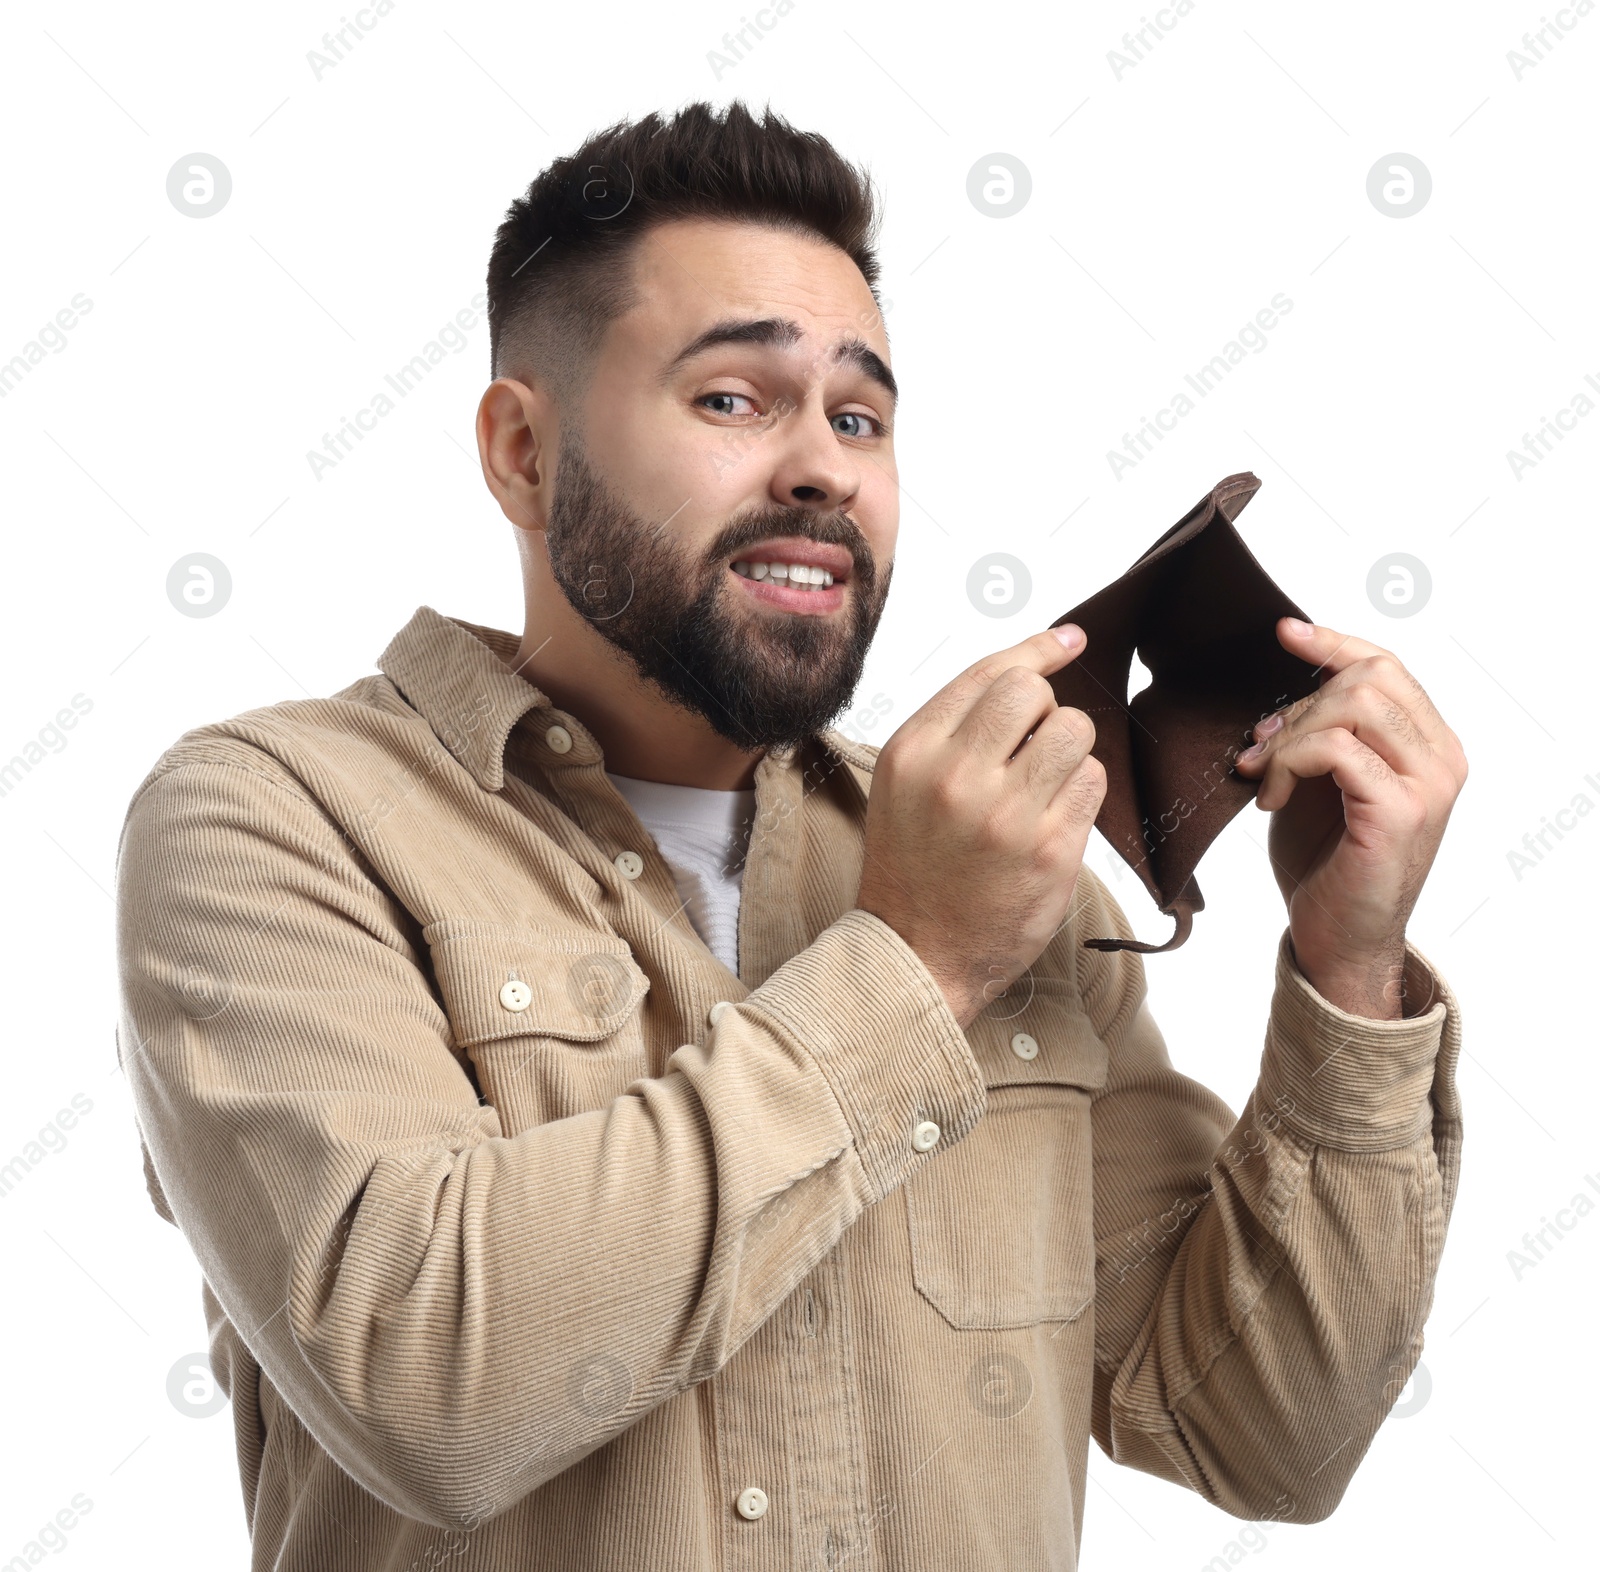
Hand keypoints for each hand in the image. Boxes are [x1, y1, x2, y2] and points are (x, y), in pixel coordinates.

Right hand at [856, 626, 1106, 1028]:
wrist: (915, 953)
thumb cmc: (914, 866)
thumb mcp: (905, 784)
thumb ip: (954, 728)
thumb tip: (1031, 665)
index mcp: (913, 751)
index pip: (988, 673)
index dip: (1037, 650)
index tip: (1068, 641)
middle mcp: (955, 776)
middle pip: (1033, 692)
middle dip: (1045, 710)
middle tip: (1032, 748)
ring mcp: (1005, 814)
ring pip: (1073, 730)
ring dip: (1069, 750)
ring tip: (1043, 784)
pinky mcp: (1049, 849)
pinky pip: (1092, 782)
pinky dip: (1081, 791)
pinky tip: (1054, 817)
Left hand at [1232, 618, 1467, 1018]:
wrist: (1338, 939)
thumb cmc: (1327, 862)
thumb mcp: (1319, 782)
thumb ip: (1317, 735)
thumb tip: (1281, 696)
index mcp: (1429, 745)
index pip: (1387, 667)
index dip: (1334, 642)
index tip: (1285, 632)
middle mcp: (1441, 758)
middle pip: (1367, 677)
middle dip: (1297, 706)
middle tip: (1258, 749)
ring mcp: (1427, 784)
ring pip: (1351, 705)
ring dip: (1288, 737)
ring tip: (1263, 778)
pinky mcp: (1398, 811)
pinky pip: (1335, 749)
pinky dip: (1289, 764)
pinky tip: (1271, 800)